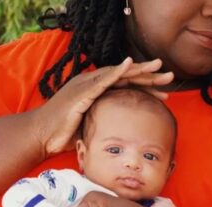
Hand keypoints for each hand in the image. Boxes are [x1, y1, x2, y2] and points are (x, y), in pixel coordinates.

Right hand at [32, 57, 173, 156]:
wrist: (42, 136)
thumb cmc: (64, 134)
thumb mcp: (92, 126)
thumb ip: (107, 122)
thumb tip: (124, 133)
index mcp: (98, 92)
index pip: (127, 87)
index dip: (147, 88)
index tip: (165, 94)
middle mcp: (93, 84)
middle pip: (127, 78)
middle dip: (150, 76)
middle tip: (170, 76)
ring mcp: (87, 85)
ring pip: (119, 74)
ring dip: (140, 70)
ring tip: (158, 66)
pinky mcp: (81, 91)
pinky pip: (103, 79)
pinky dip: (117, 71)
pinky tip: (130, 65)